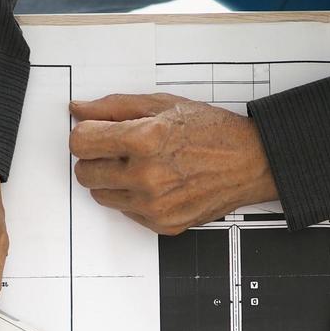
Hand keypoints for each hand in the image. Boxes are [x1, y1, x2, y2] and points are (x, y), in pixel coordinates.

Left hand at [69, 94, 276, 234]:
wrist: (250, 163)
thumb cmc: (211, 131)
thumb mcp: (163, 105)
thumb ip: (114, 107)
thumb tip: (78, 110)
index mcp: (144, 140)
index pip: (80, 143)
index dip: (84, 135)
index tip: (95, 132)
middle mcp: (146, 177)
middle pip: (84, 173)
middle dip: (94, 158)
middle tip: (117, 149)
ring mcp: (153, 206)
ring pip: (101, 195)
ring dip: (111, 179)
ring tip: (140, 165)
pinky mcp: (161, 225)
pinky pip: (125, 211)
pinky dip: (133, 197)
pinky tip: (157, 182)